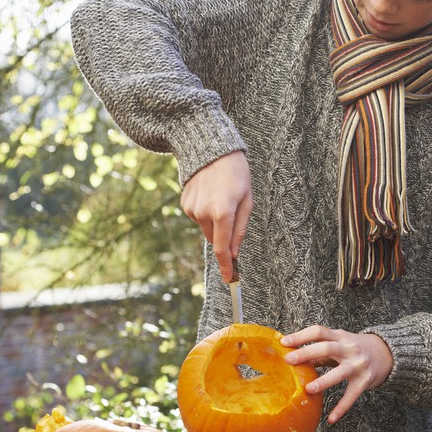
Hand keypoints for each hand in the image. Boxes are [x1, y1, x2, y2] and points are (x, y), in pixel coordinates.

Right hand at [180, 151, 252, 281]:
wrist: (212, 152)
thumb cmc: (237, 176)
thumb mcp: (247, 201)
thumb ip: (240, 230)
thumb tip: (234, 254)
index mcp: (223, 213)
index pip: (223, 248)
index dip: (226, 266)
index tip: (229, 279)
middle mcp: (204, 213)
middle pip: (215, 239)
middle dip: (224, 235)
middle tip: (232, 213)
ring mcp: (191, 209)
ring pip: (206, 228)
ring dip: (215, 221)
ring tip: (221, 197)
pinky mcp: (184, 204)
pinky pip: (198, 217)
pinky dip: (206, 212)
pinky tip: (210, 194)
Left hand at [280, 327, 393, 424]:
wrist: (387, 353)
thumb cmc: (356, 348)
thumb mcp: (340, 343)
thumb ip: (320, 350)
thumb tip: (295, 356)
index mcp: (340, 337)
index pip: (319, 332)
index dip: (301, 335)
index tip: (284, 342)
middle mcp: (349, 349)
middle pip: (327, 348)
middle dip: (307, 352)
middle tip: (289, 360)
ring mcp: (358, 365)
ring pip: (339, 373)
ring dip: (323, 381)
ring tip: (308, 389)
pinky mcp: (364, 381)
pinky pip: (351, 396)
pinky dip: (341, 408)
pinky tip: (331, 419)